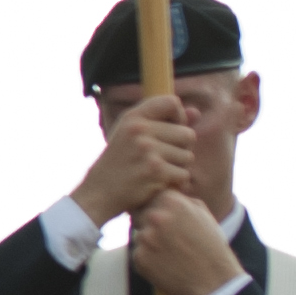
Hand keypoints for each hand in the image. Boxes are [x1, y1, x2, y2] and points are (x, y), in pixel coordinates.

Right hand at [74, 94, 195, 225]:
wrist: (99, 191)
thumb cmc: (119, 161)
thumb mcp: (132, 134)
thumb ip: (162, 120)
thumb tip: (196, 112)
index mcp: (133, 117)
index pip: (172, 102)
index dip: (179, 116)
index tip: (171, 128)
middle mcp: (140, 130)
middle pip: (187, 133)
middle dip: (182, 148)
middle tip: (164, 157)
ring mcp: (148, 151)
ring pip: (188, 156)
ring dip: (178, 167)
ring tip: (158, 170)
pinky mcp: (156, 172)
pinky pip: (184, 174)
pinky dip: (175, 182)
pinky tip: (159, 183)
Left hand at [129, 193, 238, 294]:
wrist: (215, 282)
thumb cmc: (212, 248)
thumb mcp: (203, 215)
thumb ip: (182, 200)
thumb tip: (165, 192)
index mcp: (173, 202)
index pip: (151, 196)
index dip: (157, 207)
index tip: (166, 219)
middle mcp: (156, 217)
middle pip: (141, 214)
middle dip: (150, 224)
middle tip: (169, 239)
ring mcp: (145, 238)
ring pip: (139, 234)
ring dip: (149, 242)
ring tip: (171, 253)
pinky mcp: (139, 258)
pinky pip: (138, 254)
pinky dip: (148, 259)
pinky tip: (166, 265)